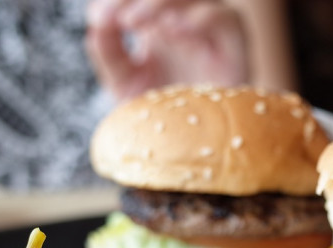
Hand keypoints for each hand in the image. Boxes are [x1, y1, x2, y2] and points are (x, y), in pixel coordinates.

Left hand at [85, 0, 249, 101]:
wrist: (197, 148)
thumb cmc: (165, 117)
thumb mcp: (126, 87)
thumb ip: (110, 56)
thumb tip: (95, 26)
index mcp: (157, 21)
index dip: (117, 0)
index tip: (98, 20)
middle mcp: (186, 19)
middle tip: (118, 19)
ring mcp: (212, 30)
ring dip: (161, 2)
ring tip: (134, 22)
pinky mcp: (236, 47)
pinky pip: (226, 18)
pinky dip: (200, 19)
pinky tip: (173, 32)